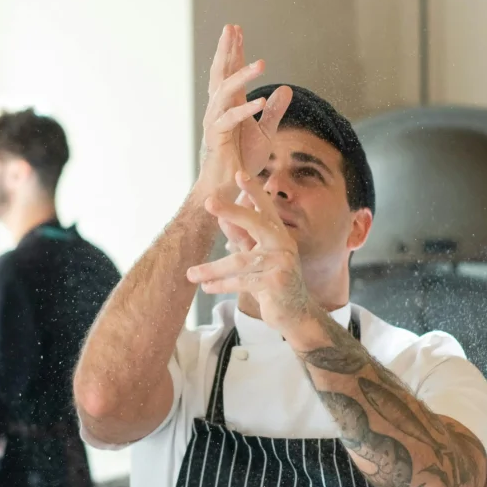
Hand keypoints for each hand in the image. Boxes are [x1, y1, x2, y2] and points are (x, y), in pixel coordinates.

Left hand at [187, 171, 316, 333]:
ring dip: (212, 269)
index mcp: (279, 234)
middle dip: (232, 211)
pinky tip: (206, 288)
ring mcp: (282, 263)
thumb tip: (222, 218)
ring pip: (239, 261)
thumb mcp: (255, 256)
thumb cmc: (272, 281)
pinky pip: (241, 282)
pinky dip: (221, 285)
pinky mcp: (276, 283)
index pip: (265, 208)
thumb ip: (241, 238)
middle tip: (209, 201)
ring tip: (191, 274)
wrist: (295, 313)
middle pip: (255, 223)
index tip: (239, 173)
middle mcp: (283, 244)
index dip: (253, 190)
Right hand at [197, 25, 291, 199]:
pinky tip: (260, 101)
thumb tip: (286, 89)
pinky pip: (230, 120)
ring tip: (262, 63)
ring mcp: (215, 122)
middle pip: (220, 73)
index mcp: (228, 105)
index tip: (236, 30)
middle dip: (225, 50)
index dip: (233, 51)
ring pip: (225, 92)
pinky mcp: (217, 138)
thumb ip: (273, 110)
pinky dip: (245, 110)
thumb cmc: (242, 160)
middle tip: (231, 28)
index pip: (229, 72)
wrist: (228, 186)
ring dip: (243, 77)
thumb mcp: (265, 132)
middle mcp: (218, 109)